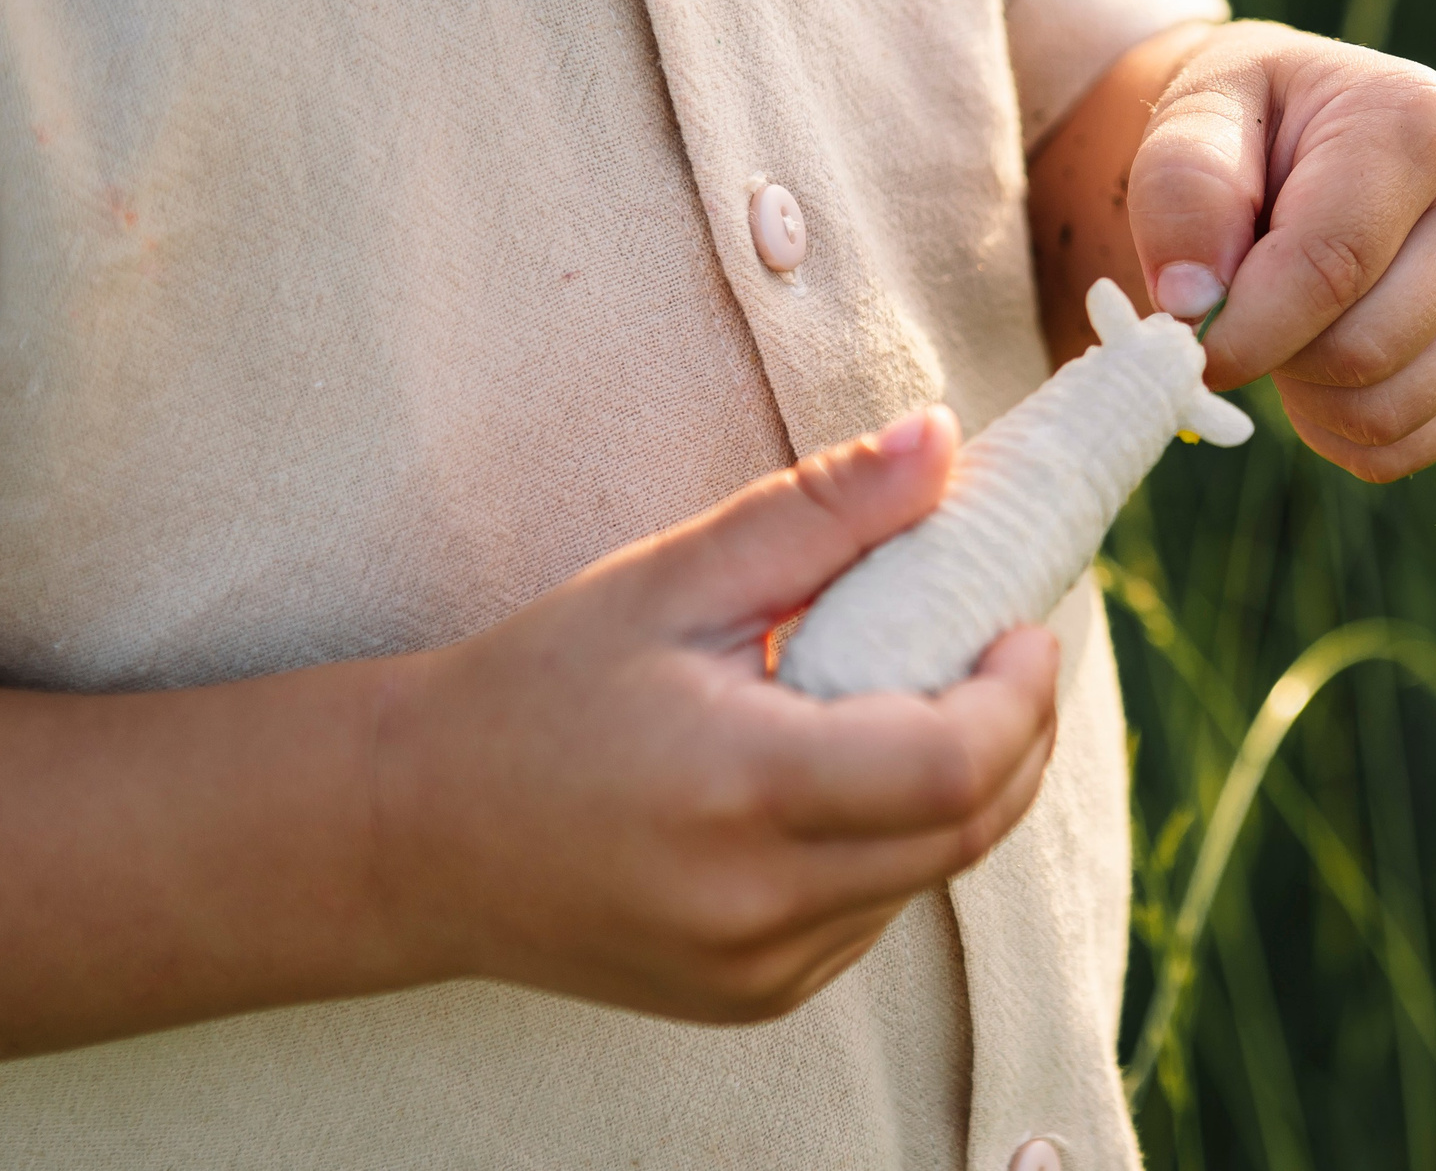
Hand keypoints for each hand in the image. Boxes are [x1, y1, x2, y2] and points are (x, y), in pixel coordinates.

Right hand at [374, 406, 1058, 1023]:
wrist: (412, 833)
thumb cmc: (541, 686)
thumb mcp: (674, 578)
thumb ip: (822, 508)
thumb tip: (943, 436)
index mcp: (739, 790)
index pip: (953, 765)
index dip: (1019, 696)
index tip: (1023, 624)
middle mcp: (755, 904)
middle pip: (970, 828)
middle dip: (1021, 733)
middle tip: (1008, 649)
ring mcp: (757, 969)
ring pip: (934, 873)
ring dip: (967, 786)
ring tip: (931, 694)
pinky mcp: (754, 1000)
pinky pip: (877, 913)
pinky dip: (900, 840)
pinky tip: (852, 774)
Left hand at [1128, 22, 1435, 480]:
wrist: (1310, 136)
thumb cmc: (1249, 128)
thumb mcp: (1196, 114)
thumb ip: (1182, 190)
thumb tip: (1190, 302)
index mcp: (1417, 123)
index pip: (1332, 266)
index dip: (1246, 327)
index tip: (1184, 340)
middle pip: (1365, 351)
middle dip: (1274, 355)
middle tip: (1238, 310)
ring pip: (1390, 410)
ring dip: (1305, 396)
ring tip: (1281, 327)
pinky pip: (1410, 445)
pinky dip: (1339, 432)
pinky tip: (1311, 371)